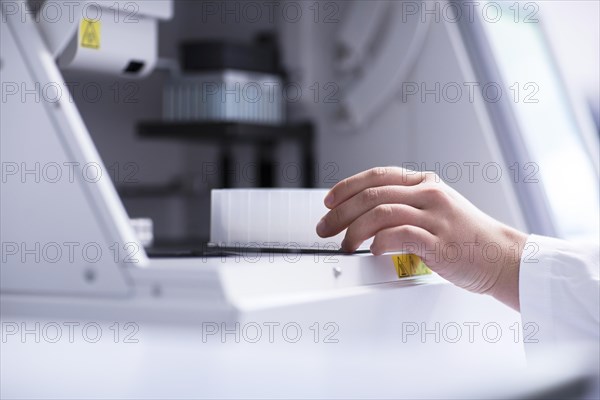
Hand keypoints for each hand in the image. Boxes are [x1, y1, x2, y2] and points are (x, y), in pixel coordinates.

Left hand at [316, 167, 527, 309]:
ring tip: (345, 244)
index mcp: (425, 183)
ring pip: (381, 212)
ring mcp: (435, 217)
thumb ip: (406, 205)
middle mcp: (429, 195)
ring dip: (354, 230)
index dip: (347, 187)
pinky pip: (399, 235)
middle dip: (341, 212)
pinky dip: (379, 242)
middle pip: (372, 194)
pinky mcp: (439, 242)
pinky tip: (372, 250)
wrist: (501, 256)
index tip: (329, 201)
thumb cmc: (467, 236)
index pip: (377, 175)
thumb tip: (364, 214)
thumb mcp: (436, 208)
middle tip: (325, 227)